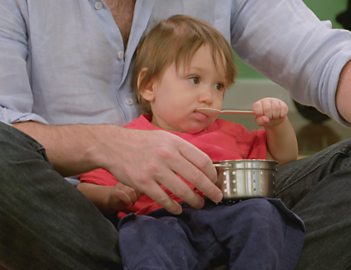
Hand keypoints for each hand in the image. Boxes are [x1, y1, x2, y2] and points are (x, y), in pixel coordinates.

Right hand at [103, 128, 222, 214]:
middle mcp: (167, 155)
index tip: (216, 181)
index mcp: (175, 143)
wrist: (113, 145)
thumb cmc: (142, 142)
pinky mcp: (143, 183)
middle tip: (217, 197)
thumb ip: (182, 150)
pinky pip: (163, 198)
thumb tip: (203, 165)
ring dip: (194, 200)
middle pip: (196, 177)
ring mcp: (155, 169)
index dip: (212, 174)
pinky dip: (174, 206)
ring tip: (199, 204)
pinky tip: (179, 209)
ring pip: (182, 190)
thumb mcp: (165, 138)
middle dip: (210, 190)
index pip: (202, 160)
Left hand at [252, 98, 288, 126]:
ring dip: (275, 115)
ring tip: (274, 117)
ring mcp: (275, 101)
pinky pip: (283, 108)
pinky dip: (281, 115)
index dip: (259, 112)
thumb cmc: (264, 119)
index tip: (261, 116)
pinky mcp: (282, 104)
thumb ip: (260, 121)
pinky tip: (280, 116)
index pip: (257, 106)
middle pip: (267, 108)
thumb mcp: (260, 122)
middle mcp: (266, 101)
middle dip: (268, 116)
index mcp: (258, 104)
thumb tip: (266, 119)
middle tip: (269, 118)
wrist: (274, 120)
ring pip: (276, 107)